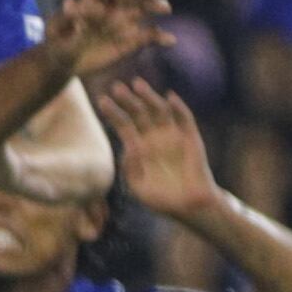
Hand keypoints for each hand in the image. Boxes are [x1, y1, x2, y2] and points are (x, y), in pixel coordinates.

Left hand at [47, 0, 170, 76]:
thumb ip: (64, 17)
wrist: (67, 61)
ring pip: (143, 8)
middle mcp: (112, 5)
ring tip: (164, 7)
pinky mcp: (131, 40)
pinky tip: (170, 40)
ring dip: (155, 5)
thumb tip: (70, 2)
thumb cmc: (57, 41)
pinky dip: (160, 37)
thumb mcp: (55, 30)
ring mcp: (124, 21)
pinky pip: (149, 36)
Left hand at [99, 76, 219, 216]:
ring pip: (159, 110)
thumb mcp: (137, 186)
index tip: (101, 100)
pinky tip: (169, 97)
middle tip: (117, 87)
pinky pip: (184, 118)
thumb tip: (129, 146)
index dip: (113, 112)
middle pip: (139, 112)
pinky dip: (178, 107)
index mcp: (139, 146)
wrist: (188, 206)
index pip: (123, 124)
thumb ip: (130, 167)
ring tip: (137, 84)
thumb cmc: (161, 198)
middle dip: (128, 100)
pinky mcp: (190, 137)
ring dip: (149, 96)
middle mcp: (154, 137)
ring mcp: (172, 135)